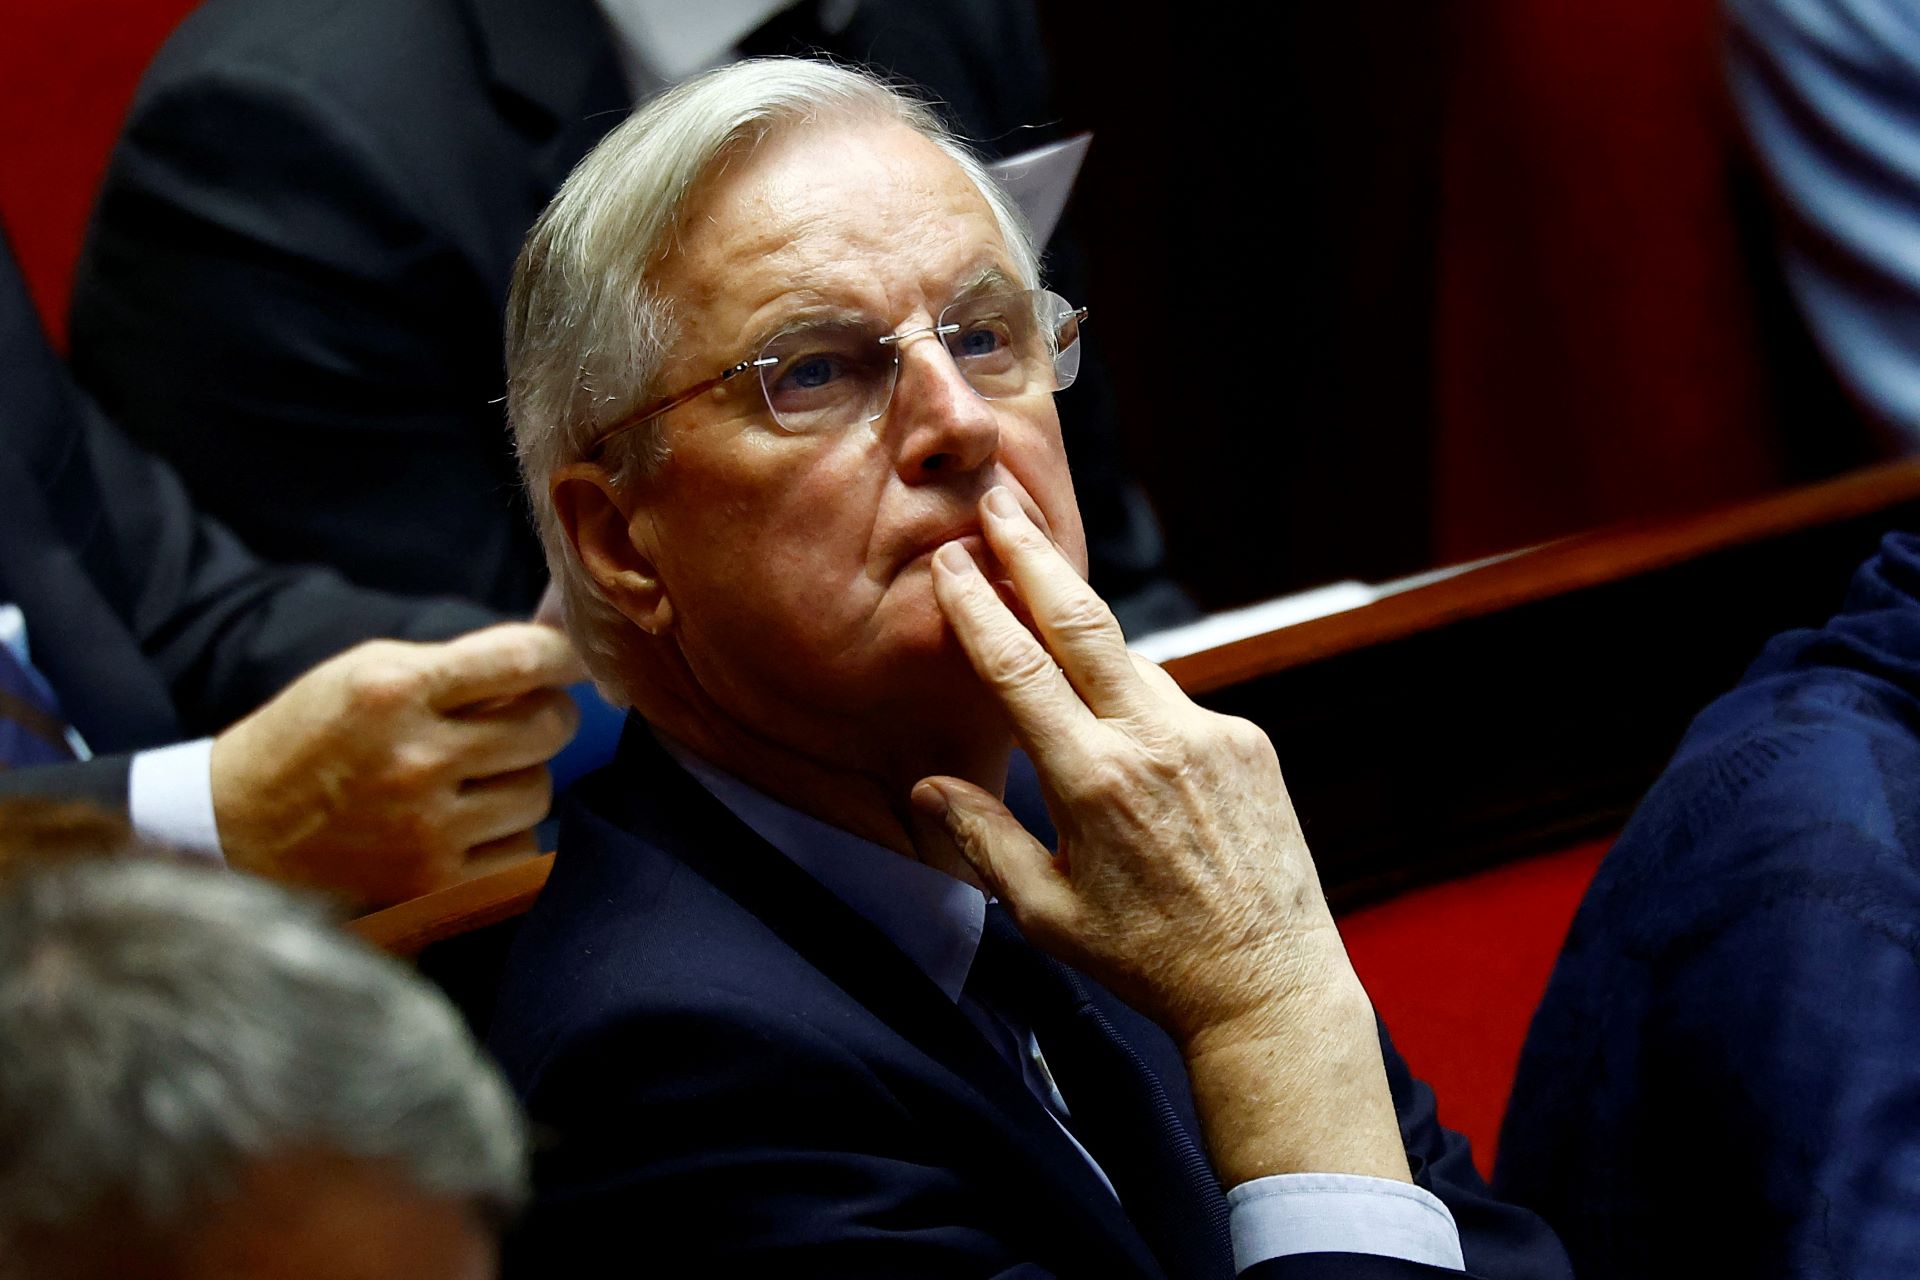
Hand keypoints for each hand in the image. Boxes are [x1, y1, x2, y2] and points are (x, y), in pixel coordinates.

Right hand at [210, 623, 585, 908]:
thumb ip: (457, 664)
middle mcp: (415, 757)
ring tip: (478, 776)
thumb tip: (554, 656)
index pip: (521, 660)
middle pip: (548, 728)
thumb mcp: (368, 672)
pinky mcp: (431, 882)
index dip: (565, 658)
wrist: (235, 828)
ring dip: (522, 779)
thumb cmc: (312, 735)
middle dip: (546, 718)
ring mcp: (425, 826)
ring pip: (540, 792)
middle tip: (522, 721)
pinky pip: (522, 851)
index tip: (575, 662)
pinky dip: (507, 834)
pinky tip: (468, 821)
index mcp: (395, 689)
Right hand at [911, 486, 1407, 1183]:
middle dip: (1034, 557)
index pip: (1020, 673)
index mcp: (1095, 783)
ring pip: (1131, 665)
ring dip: (1086, 641)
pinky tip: (1127, 739)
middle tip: (1000, 499)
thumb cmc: (1148, 960)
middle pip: (1082, 623)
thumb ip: (985, 839)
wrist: (1268, 985)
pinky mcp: (1248, 741)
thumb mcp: (1048, 912)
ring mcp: (1211, 735)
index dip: (979, 610)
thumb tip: (930, 786)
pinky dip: (1139, 703)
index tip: (950, 562)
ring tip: (1045, 616)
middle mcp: (1156, 742)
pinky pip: (1176, 702)